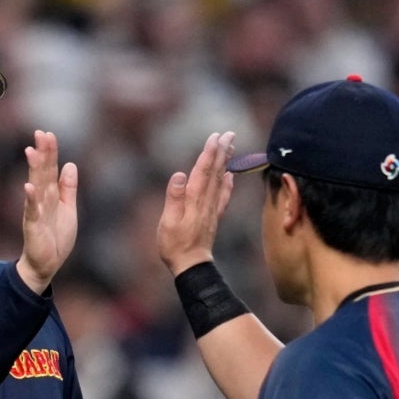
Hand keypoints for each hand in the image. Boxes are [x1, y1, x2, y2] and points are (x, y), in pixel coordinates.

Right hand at [16, 130, 78, 293]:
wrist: (45, 264)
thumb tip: (70, 164)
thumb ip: (68, 188)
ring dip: (34, 169)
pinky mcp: (33, 226)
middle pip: (42, 173)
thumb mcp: (68, 209)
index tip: (47, 134)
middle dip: (42, 154)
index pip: (50, 169)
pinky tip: (27, 186)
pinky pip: (31, 210)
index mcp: (51, 195)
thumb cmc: (56, 237)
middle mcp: (42, 200)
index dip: (50, 152)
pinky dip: (30, 199)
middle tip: (40, 133)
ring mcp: (36, 212)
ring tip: (32, 151)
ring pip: (36, 187)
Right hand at [156, 132, 235, 275]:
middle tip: (228, 134)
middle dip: (221, 151)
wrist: (191, 265)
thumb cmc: (174, 245)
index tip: (215, 136)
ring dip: (225, 162)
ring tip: (230, 146)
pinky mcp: (213, 217)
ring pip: (220, 180)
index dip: (209, 152)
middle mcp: (205, 201)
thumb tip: (179, 174)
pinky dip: (228, 183)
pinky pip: (223, 196)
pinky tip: (230, 175)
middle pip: (215, 171)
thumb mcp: (167, 222)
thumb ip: (174, 198)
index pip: (202, 171)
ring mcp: (211, 209)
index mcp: (194, 200)